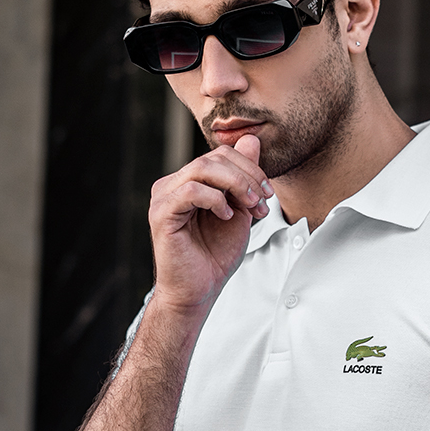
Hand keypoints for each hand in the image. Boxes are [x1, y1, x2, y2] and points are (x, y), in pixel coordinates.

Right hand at [148, 133, 272, 315]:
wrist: (198, 291)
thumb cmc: (214, 256)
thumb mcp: (239, 210)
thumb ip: (244, 178)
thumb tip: (252, 139)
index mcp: (188, 182)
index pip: (220, 155)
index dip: (250, 169)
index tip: (268, 196)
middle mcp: (172, 185)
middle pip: (214, 158)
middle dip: (247, 177)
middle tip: (263, 202)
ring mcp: (164, 198)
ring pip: (202, 169)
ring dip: (235, 185)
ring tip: (250, 207)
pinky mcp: (161, 214)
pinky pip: (190, 191)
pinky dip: (215, 200)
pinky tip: (225, 216)